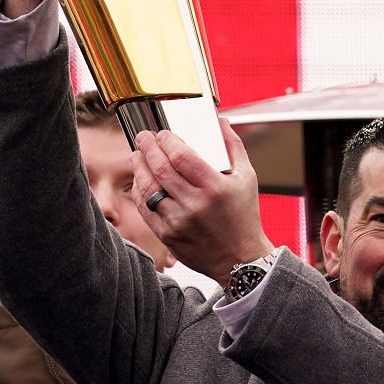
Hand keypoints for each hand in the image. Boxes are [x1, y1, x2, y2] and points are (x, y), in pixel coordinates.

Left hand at [129, 119, 272, 281]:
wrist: (240, 260)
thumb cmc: (244, 217)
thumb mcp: (247, 178)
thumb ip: (233, 147)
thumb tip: (220, 122)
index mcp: (215, 187)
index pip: (182, 156)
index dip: (167, 141)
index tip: (162, 134)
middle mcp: (195, 204)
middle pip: (161, 169)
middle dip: (147, 148)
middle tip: (143, 137)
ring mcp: (179, 221)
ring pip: (148, 188)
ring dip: (138, 167)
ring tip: (136, 155)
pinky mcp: (167, 235)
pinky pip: (145, 209)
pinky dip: (139, 191)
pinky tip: (139, 180)